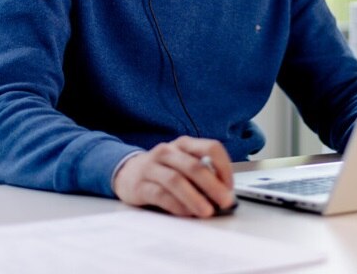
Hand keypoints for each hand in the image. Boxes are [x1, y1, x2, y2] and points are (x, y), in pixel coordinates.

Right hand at [112, 136, 234, 217]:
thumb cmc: (163, 170)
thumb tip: (223, 193)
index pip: (210, 147)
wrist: (126, 172)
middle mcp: (167, 151)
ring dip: (194, 197)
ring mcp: (152, 167)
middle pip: (193, 166)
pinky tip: (186, 213)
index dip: (224, 166)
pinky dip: (176, 205)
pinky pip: (160, 195)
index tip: (230, 186)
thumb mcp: (182, 164)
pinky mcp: (140, 185)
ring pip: (176, 180)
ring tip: (206, 211)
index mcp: (184, 144)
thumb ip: (201, 174)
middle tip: (224, 201)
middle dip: (212, 185)